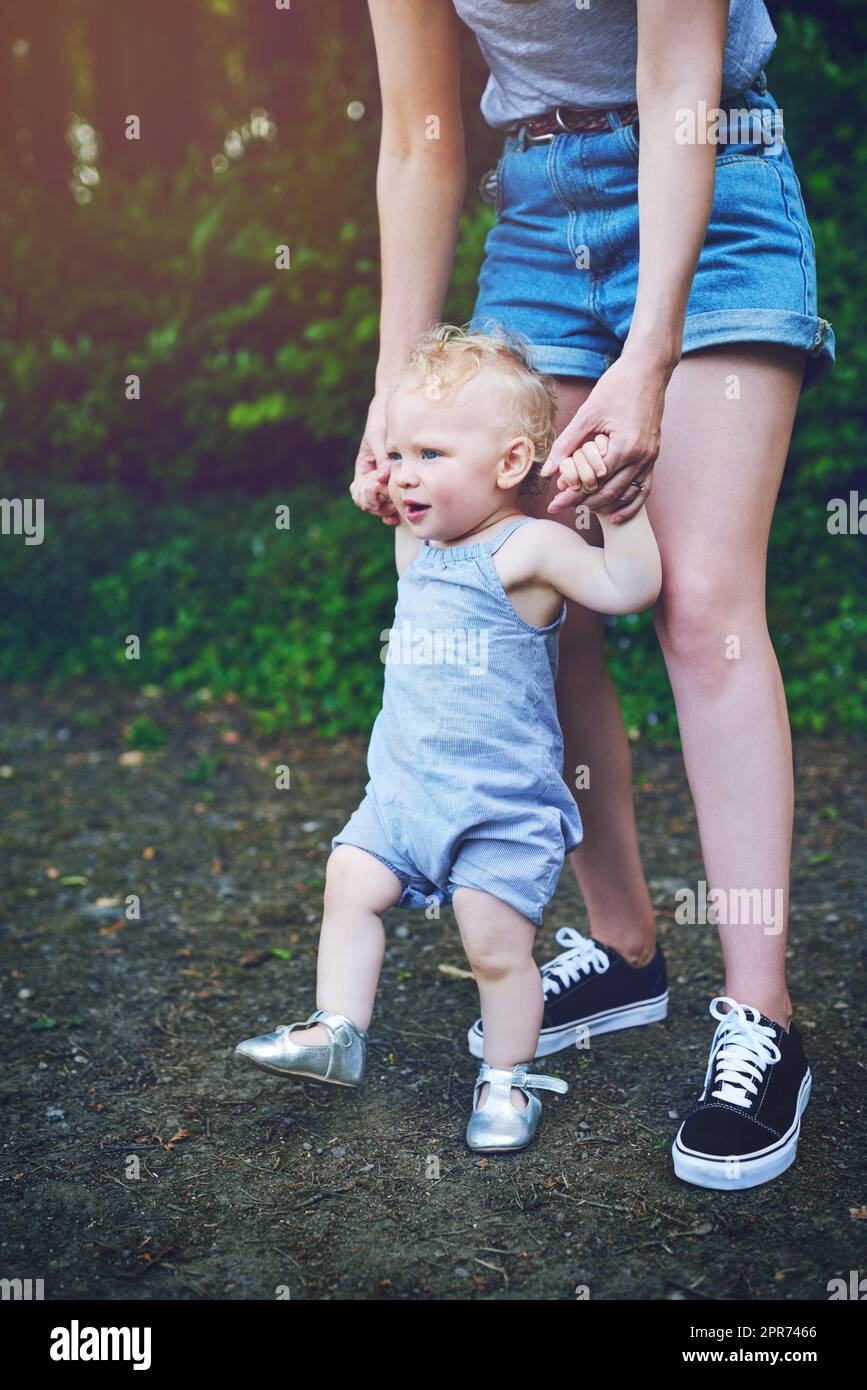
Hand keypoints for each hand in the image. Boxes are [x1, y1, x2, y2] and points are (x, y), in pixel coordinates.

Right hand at [350, 391, 399, 525]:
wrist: (393, 410)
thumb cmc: (381, 421)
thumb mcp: (378, 437)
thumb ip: (381, 457)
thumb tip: (385, 475)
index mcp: (363, 469)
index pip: (359, 492)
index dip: (368, 496)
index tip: (378, 488)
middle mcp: (372, 478)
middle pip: (368, 503)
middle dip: (377, 505)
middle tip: (389, 502)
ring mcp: (385, 482)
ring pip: (380, 506)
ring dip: (386, 509)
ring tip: (396, 510)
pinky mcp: (398, 482)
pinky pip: (392, 502)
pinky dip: (393, 510)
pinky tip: (398, 514)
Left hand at [540, 352, 666, 522]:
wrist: (648, 370)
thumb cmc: (617, 387)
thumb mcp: (587, 414)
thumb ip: (566, 444)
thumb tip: (547, 471)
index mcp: (625, 446)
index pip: (595, 481)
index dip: (572, 494)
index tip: (555, 503)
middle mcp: (642, 456)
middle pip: (610, 492)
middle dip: (584, 504)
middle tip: (562, 508)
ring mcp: (651, 457)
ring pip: (628, 495)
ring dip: (605, 506)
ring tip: (584, 511)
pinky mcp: (654, 455)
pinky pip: (644, 488)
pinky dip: (630, 503)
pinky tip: (615, 515)